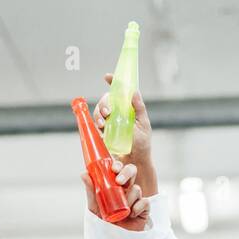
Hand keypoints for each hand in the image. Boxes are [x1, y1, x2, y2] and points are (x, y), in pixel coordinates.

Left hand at [83, 159, 149, 230]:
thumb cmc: (103, 222)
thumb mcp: (94, 206)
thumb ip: (91, 190)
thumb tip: (84, 174)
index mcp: (115, 186)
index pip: (119, 169)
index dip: (118, 165)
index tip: (113, 168)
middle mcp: (126, 189)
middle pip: (132, 171)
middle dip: (127, 173)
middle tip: (119, 182)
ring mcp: (136, 198)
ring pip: (136, 188)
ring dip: (129, 198)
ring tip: (123, 209)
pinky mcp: (144, 209)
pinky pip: (145, 202)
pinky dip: (138, 207)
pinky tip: (131, 214)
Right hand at [94, 73, 156, 196]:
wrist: (135, 162)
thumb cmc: (142, 143)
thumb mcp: (143, 124)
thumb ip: (139, 108)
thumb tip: (134, 91)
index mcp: (127, 108)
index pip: (119, 91)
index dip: (113, 82)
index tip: (107, 76)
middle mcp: (117, 113)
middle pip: (105, 101)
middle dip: (103, 104)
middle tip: (107, 112)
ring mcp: (109, 123)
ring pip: (98, 113)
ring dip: (98, 115)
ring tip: (102, 124)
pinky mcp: (103, 133)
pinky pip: (95, 126)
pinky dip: (96, 125)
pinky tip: (100, 129)